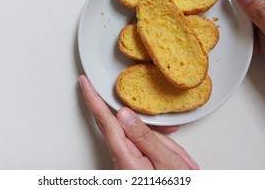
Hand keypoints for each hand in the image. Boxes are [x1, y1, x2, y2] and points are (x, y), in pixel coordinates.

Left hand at [79, 75, 198, 169]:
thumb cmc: (172, 189)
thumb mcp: (165, 163)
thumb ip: (143, 137)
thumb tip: (123, 114)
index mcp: (125, 159)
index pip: (105, 121)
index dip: (93, 100)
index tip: (84, 84)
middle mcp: (122, 161)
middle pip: (132, 131)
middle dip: (156, 136)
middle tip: (175, 154)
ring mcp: (128, 163)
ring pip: (145, 139)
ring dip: (165, 148)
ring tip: (180, 165)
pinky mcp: (135, 165)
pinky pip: (148, 148)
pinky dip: (163, 151)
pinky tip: (176, 162)